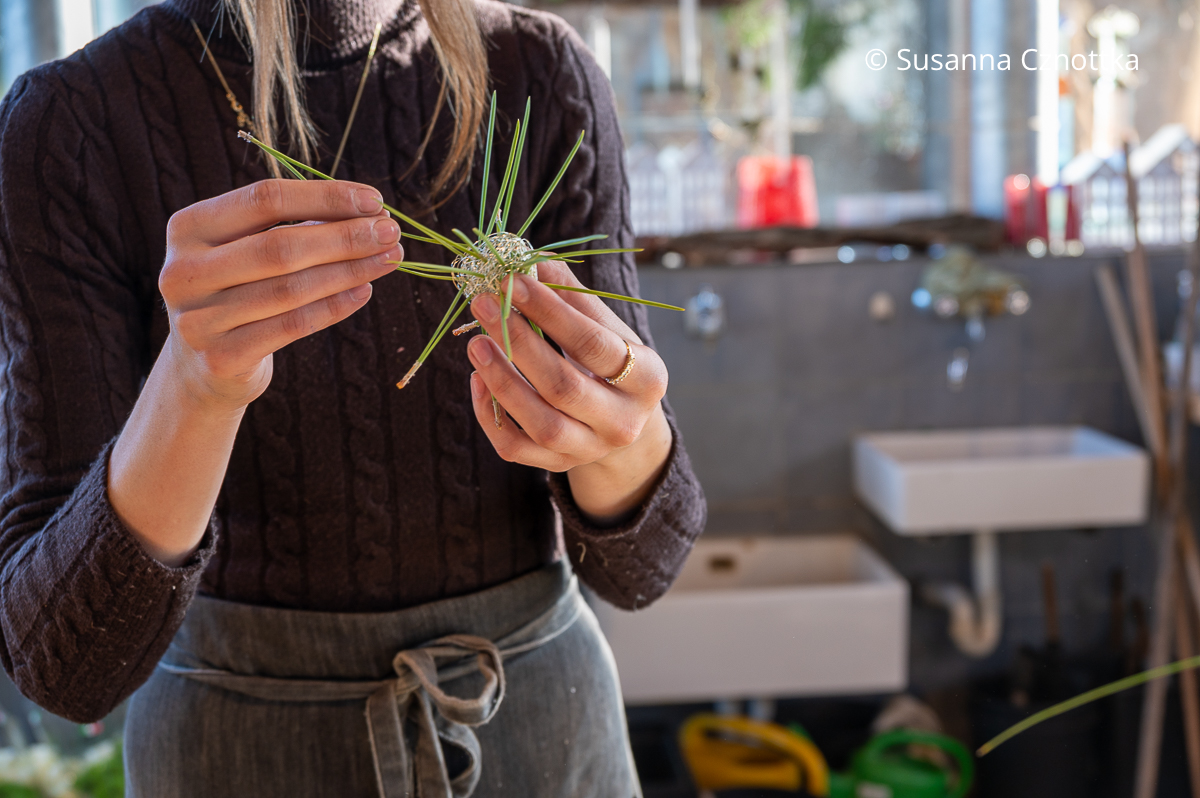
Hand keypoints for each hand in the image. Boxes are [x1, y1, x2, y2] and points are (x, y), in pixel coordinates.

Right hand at [158, 179, 401, 411]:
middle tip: (390, 232)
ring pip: (290, 289)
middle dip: (345, 236)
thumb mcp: (247, 250)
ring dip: (349, 270)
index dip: (324, 197)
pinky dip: (334, 307)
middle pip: (279, 246)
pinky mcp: (221, 358)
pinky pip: (292, 326)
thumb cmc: (237, 291)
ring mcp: (197, 319)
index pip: (264, 199)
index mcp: (188, 228)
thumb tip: (368, 213)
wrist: (201, 366)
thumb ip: (295, 226)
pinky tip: (365, 291)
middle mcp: (183, 272)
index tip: (374, 201)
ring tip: (389, 259)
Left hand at [466, 260, 672, 521]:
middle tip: (484, 304)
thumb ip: (572, 296)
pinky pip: (515, 447)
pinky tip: (478, 379)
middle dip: (519, 342)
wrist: (621, 422)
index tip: (514, 281)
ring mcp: (590, 449)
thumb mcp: (607, 328)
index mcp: (647, 379)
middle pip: (564, 385)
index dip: (551, 312)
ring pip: (539, 422)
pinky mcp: (558, 465)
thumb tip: (531, 261)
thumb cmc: (610, 363)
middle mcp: (623, 422)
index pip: (594, 344)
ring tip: (475, 342)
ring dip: (502, 379)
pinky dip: (490, 413)